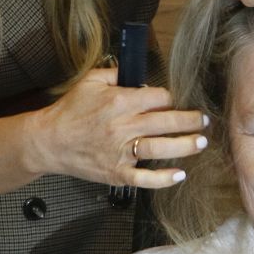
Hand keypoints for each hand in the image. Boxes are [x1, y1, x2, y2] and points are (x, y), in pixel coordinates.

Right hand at [24, 65, 207, 187]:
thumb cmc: (69, 111)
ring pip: (161, 148)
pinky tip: (180, 174)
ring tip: (201, 143)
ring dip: (185, 145)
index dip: (171, 98)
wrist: (48, 142)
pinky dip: (164, 179)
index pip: (158, 97)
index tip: (178, 101)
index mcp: (119, 101)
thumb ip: (115, 73)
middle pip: (166, 121)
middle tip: (204, 121)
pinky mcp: (117, 173)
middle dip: (190, 120)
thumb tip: (139, 75)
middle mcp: (123, 126)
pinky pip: (145, 179)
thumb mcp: (89, 81)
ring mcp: (121, 152)